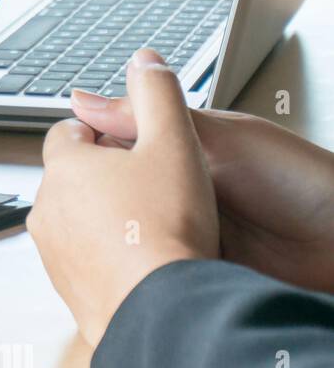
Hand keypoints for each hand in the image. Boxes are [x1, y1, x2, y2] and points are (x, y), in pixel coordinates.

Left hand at [27, 51, 218, 345]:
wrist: (159, 308)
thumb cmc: (165, 227)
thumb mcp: (174, 143)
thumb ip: (158, 94)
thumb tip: (144, 61)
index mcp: (63, 166)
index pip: (69, 131)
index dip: (103, 132)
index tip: (133, 144)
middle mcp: (45, 207)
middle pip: (72, 176)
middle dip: (105, 176)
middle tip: (151, 187)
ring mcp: (50, 250)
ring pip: (75, 218)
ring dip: (104, 217)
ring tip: (150, 226)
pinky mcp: (63, 286)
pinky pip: (83, 258)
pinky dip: (105, 254)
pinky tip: (141, 260)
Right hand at [71, 81, 333, 294]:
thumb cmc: (300, 184)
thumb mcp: (220, 139)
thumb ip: (152, 118)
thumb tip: (85, 99)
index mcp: (183, 151)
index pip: (117, 145)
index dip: (90, 153)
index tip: (66, 161)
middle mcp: (178, 191)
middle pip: (116, 192)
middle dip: (96, 200)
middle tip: (80, 208)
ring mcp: (185, 230)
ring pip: (128, 232)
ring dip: (113, 237)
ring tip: (100, 239)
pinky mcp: (191, 267)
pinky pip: (151, 266)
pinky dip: (135, 268)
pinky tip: (124, 267)